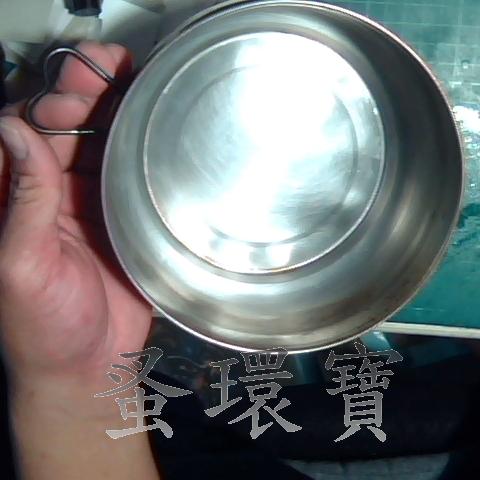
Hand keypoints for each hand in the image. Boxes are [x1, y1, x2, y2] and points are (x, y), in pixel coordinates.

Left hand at [0, 42, 151, 390]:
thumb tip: (12, 131)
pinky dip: (141, 153)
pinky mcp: (121, 219)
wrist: (89, 365)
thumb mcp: (21, 265)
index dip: (51, 103)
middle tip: (116, 69)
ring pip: (102, 149)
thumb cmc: (43, 326)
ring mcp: (89, 204)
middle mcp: (50, 195)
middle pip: (68, 132)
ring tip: (142, 88)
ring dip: (119, 118)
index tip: (80, 85)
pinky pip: (129, 177)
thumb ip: (21, 201)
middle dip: (89, 97)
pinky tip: (155, 133)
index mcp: (16, 200)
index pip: (26, 134)